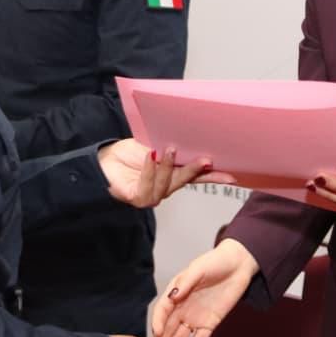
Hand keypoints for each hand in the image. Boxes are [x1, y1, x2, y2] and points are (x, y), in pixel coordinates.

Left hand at [98, 139, 235, 207]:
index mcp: (173, 175)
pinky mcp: (138, 198)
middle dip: (196, 170)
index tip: (232, 176)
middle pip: (185, 181)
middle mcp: (165, 187)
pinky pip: (147, 187)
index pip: (198, 177)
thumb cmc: (128, 154)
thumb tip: (192, 138)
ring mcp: (152, 195)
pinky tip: (150, 156)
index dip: (214, 176)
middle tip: (207, 160)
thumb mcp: (155, 144)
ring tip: (170, 150)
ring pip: (167, 185)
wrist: (104, 160)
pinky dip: (150, 170)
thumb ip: (173, 147)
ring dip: (170, 167)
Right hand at [149, 238, 258, 336]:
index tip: (157, 333)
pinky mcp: (210, 322)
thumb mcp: (199, 268)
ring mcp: (196, 316)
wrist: (238, 265)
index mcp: (176, 292)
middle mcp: (183, 307)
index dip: (158, 321)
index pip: (163, 310)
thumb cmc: (215, 262)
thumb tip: (173, 296)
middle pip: (168, 327)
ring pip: (182, 336)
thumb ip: (186, 282)